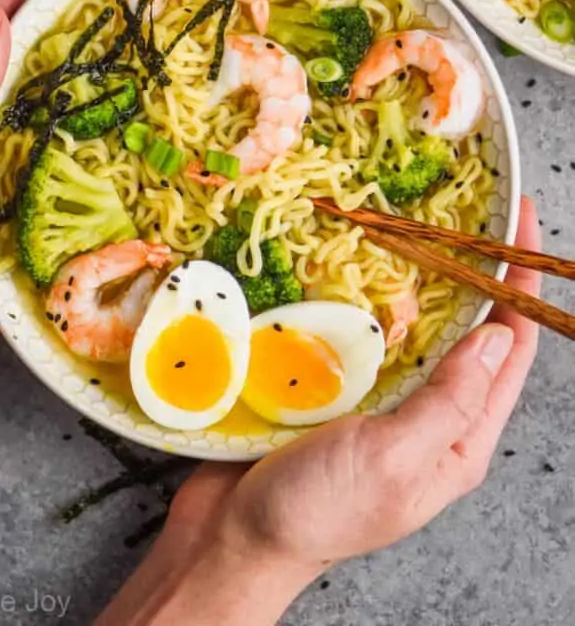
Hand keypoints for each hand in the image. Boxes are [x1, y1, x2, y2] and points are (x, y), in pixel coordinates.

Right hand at [98, 197, 539, 625]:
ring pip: (415, 328)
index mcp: (457, 440)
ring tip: (417, 230)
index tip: (518, 226)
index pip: (510, 349)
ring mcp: (380, 402)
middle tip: (469, 215)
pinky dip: (366, 299)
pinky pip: (364, 335)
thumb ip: (449, 400)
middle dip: (475, 273)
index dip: (519, 285)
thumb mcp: (394, 458)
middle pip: (468, 332)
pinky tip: (354, 270)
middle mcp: (427, 418)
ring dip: (420, 280)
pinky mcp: (336, 391)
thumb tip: (500, 337)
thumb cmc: (316, 511)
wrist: (232, 536)